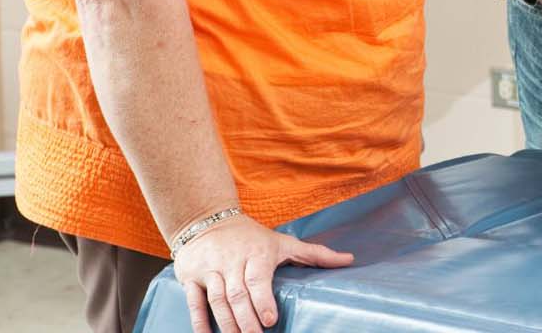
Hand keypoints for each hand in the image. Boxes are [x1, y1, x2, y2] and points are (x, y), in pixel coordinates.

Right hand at [173, 213, 352, 332]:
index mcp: (256, 253)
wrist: (208, 220)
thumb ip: (316, 254)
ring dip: (226, 324)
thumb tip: (350, 260)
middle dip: (246, 319)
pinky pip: (194, 301)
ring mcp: (210, 269)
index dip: (262, 300)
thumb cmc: (253, 237)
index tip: (270, 319)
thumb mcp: (284, 242)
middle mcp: (232, 261)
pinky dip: (199, 320)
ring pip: (217, 300)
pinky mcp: (191, 276)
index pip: (258, 279)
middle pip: (237, 294)